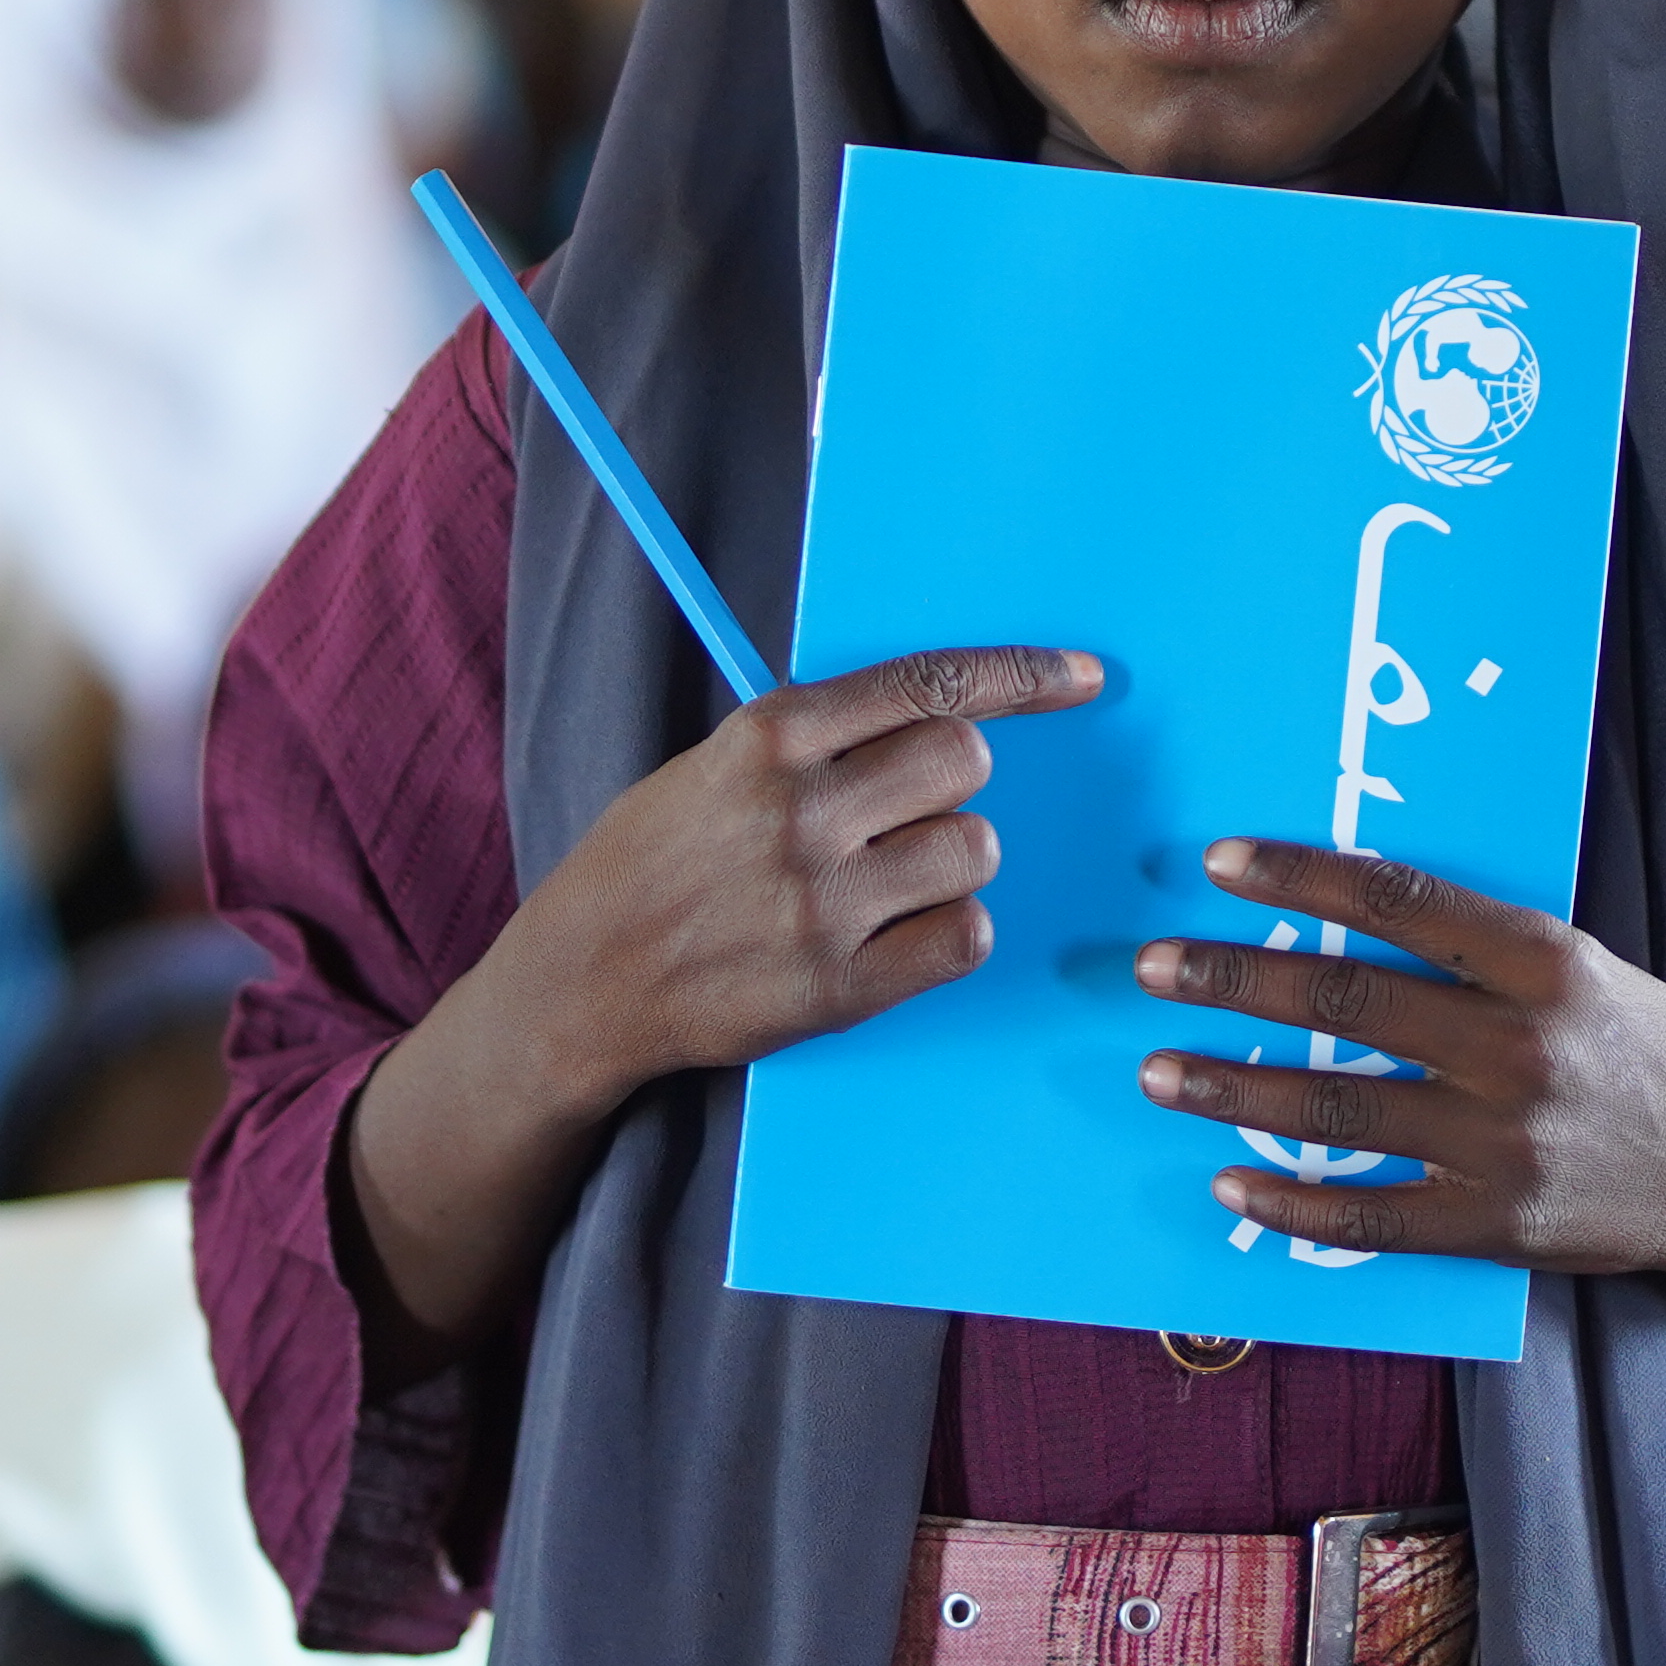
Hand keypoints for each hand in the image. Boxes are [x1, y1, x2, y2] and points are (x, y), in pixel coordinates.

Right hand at [496, 647, 1104, 1100]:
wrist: (581, 980)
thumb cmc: (654, 862)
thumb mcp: (713, 764)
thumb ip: (815, 736)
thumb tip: (939, 710)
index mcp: (769, 739)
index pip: (929, 684)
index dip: (1023, 676)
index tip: (1084, 677)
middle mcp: (800, 814)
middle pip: (965, 762)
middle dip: (954, 782)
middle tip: (904, 812)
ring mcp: (821, 905)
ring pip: (975, 850)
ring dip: (952, 860)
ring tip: (887, 880)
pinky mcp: (838, 989)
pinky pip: (965, 937)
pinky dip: (949, 932)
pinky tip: (897, 933)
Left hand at [1134, 840, 1665, 1487]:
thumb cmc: (1652, 1053)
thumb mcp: (1590, 969)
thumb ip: (1487, 948)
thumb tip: (1352, 906)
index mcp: (1547, 964)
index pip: (1400, 904)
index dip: (1302, 878)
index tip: (1218, 862)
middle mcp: (1521, 1049)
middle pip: (1347, 1004)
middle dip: (1234, 981)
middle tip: (1152, 967)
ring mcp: (1504, 1144)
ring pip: (1337, 1110)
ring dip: (1232, 1087)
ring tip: (1156, 1069)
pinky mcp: (1494, 1225)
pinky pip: (1367, 1216)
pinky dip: (1289, 1201)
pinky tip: (1228, 1179)